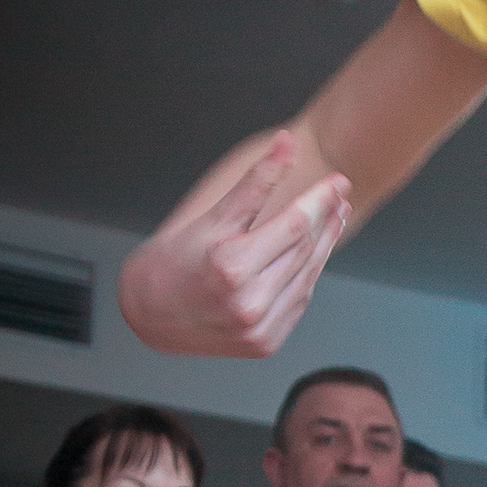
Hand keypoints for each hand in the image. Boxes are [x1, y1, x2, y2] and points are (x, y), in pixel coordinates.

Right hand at [117, 128, 351, 358]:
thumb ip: (255, 182)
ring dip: (324, 246)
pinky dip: (308, 276)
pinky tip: (313, 253)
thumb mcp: (212, 217)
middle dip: (326, 219)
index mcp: (231, 267)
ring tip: (334, 217)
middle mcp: (249, 303)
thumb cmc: (173, 261)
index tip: (338, 181)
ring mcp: (259, 329)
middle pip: (304, 251)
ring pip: (308, 277)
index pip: (293, 226)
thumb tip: (287, 142)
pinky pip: (298, 302)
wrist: (148, 314)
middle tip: (339, 194)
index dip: (319, 200)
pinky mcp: (265, 344)